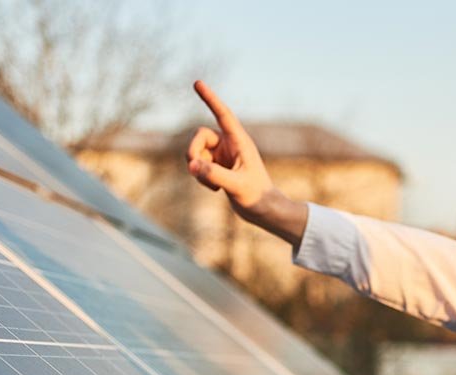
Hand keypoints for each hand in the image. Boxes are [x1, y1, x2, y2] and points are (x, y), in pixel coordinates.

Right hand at [187, 81, 305, 244]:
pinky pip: (197, 164)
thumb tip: (192, 165)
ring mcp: (222, 155)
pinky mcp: (216, 166)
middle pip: (199, 136)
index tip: (198, 83)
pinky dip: (200, 176)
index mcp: (240, 141)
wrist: (263, 211)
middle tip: (194, 169)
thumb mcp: (237, 186)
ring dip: (197, 168)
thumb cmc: (257, 197)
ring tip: (213, 186)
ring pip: (195, 151)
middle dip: (192, 152)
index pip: (223, 114)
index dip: (210, 98)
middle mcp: (229, 144)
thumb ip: (214, 175)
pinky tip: (215, 190)